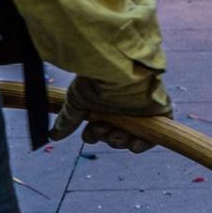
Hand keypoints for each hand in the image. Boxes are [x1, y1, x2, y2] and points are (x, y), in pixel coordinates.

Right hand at [48, 74, 172, 151]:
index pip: (99, 129)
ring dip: (121, 141)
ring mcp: (140, 111)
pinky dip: (143, 144)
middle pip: (115, 136)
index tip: (91, 133)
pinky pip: (153, 136)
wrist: (119, 68)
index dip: (94, 136)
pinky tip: (134, 144)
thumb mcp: (76, 100)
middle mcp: (122, 108)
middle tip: (105, 129)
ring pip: (131, 138)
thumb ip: (68, 119)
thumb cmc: (96, 80)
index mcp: (104, 105)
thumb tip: (53, 136)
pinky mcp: (158, 113)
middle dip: (108, 138)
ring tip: (118, 133)